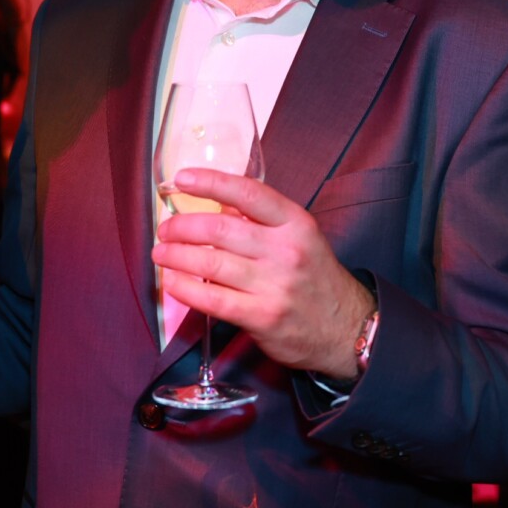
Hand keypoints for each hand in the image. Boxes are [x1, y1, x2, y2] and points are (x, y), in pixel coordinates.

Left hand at [153, 167, 375, 380]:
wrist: (345, 328)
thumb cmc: (315, 278)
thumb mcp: (300, 238)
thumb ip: (262, 220)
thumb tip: (219, 204)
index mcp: (295, 223)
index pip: (247, 192)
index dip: (211, 182)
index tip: (182, 179)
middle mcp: (285, 250)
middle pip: (220, 228)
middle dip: (182, 226)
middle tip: (166, 229)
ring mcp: (274, 284)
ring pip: (210, 262)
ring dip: (176, 256)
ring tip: (161, 253)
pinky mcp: (261, 316)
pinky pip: (212, 299)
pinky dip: (185, 288)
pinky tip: (172, 281)